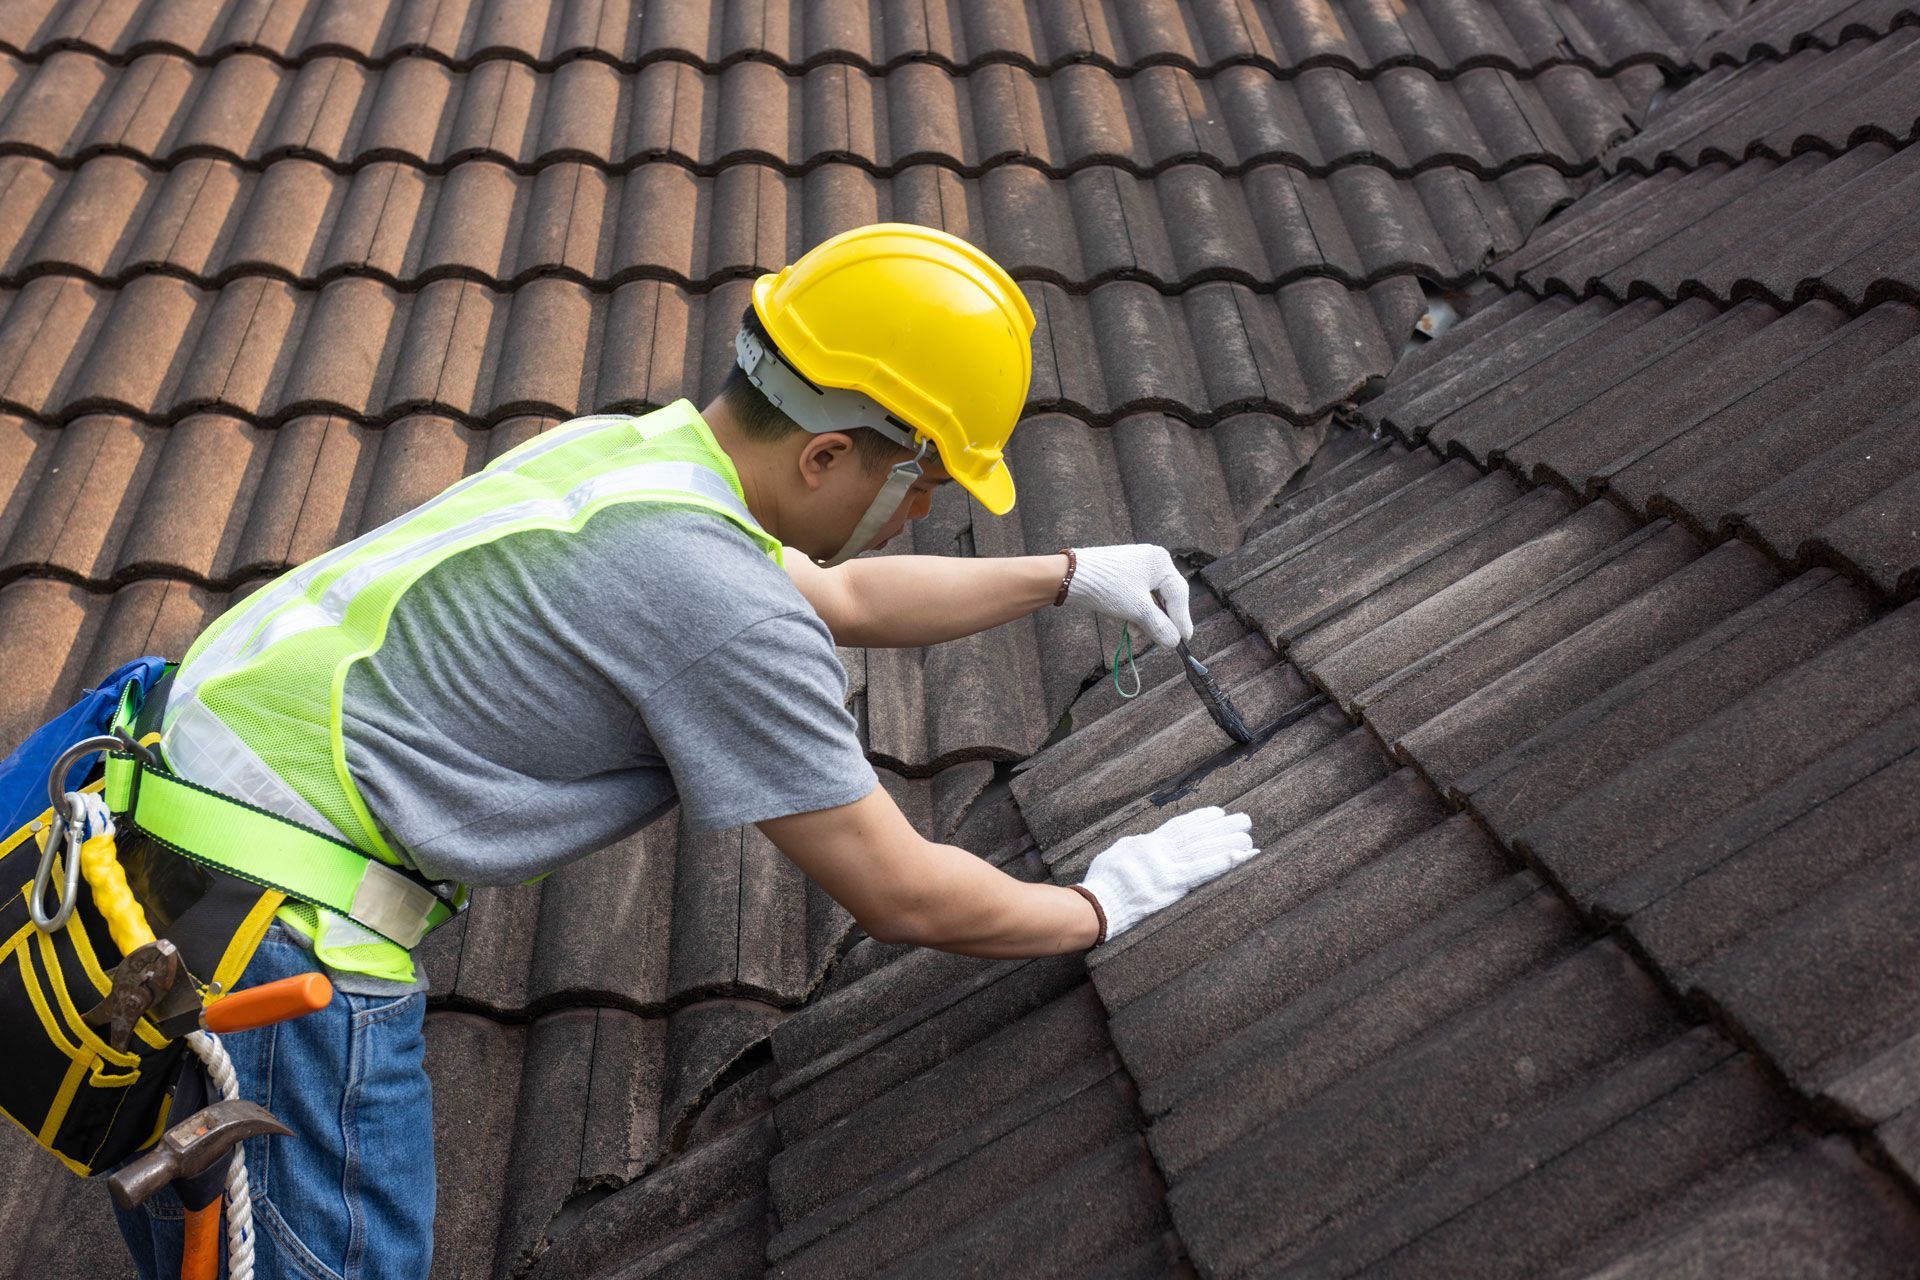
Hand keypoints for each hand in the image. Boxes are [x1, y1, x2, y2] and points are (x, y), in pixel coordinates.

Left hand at [1063, 544, 1193, 648]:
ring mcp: (1137, 565)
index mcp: (1161, 562)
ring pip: (1151, 598)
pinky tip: (1130, 625)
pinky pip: (1138, 595)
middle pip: (1166, 596)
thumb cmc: (1107, 587)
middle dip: (1162, 620)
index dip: (1182, 619)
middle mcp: (1152, 560)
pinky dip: (1137, 611)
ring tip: (1138, 634)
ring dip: (1147, 619)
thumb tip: (1174, 642)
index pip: (1179, 594)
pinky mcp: (1123, 574)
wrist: (1069, 577)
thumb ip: (1159, 626)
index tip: (1185, 640)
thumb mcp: (1137, 610)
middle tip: (1165, 640)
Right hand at [1076, 807, 1257, 941]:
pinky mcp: (1172, 887)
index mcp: (1148, 844)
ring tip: (1249, 839)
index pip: (1180, 826)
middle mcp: (1161, 852)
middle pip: (1198, 835)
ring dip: (1229, 843)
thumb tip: (1145, 842)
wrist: (1097, 904)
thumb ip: (1136, 846)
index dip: (1202, 818)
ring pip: (1204, 850)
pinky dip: (1222, 863)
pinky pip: (1202, 872)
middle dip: (1223, 827)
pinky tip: (1239, 857)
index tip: (1220, 812)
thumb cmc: (1103, 882)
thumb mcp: (1117, 854)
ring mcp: (1167, 868)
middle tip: (1245, 820)